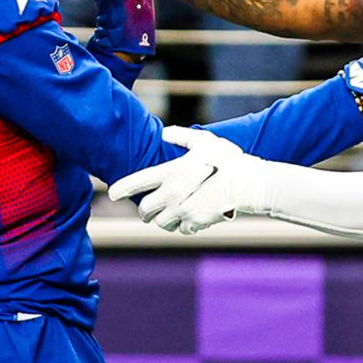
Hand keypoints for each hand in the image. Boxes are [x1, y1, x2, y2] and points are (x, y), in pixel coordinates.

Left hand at [108, 126, 265, 233]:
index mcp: (170, 173)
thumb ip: (182, 136)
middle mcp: (171, 195)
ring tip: (170, 214)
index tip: (113, 194)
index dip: (121, 189)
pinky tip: (189, 217)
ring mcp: (182, 211)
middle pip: (144, 211)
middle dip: (144, 211)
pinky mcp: (195, 223)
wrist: (248, 185)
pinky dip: (182, 225)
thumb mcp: (204, 141)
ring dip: (162, 220)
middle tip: (147, 209)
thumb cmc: (228, 159)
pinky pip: (181, 229)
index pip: (136, 183)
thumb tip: (164, 132)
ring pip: (160, 223)